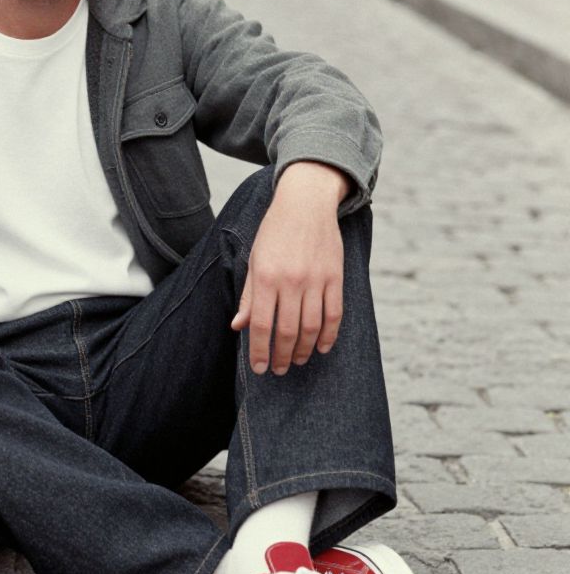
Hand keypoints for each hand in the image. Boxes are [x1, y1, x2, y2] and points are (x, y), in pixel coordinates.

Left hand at [230, 162, 348, 375]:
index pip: (261, 325)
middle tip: (278, 369)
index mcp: (266, 277)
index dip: (259, 351)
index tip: (258, 368)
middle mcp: (291, 281)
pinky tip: (323, 347)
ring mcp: (316, 280)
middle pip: (287, 331)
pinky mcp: (335, 278)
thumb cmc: (274, 232)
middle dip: (282, 356)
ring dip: (304, 350)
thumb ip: (249, 295)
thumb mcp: (254, 260)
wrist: (306, 204)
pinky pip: (334, 315)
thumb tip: (238, 327)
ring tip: (298, 361)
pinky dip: (329, 336)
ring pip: (312, 328)